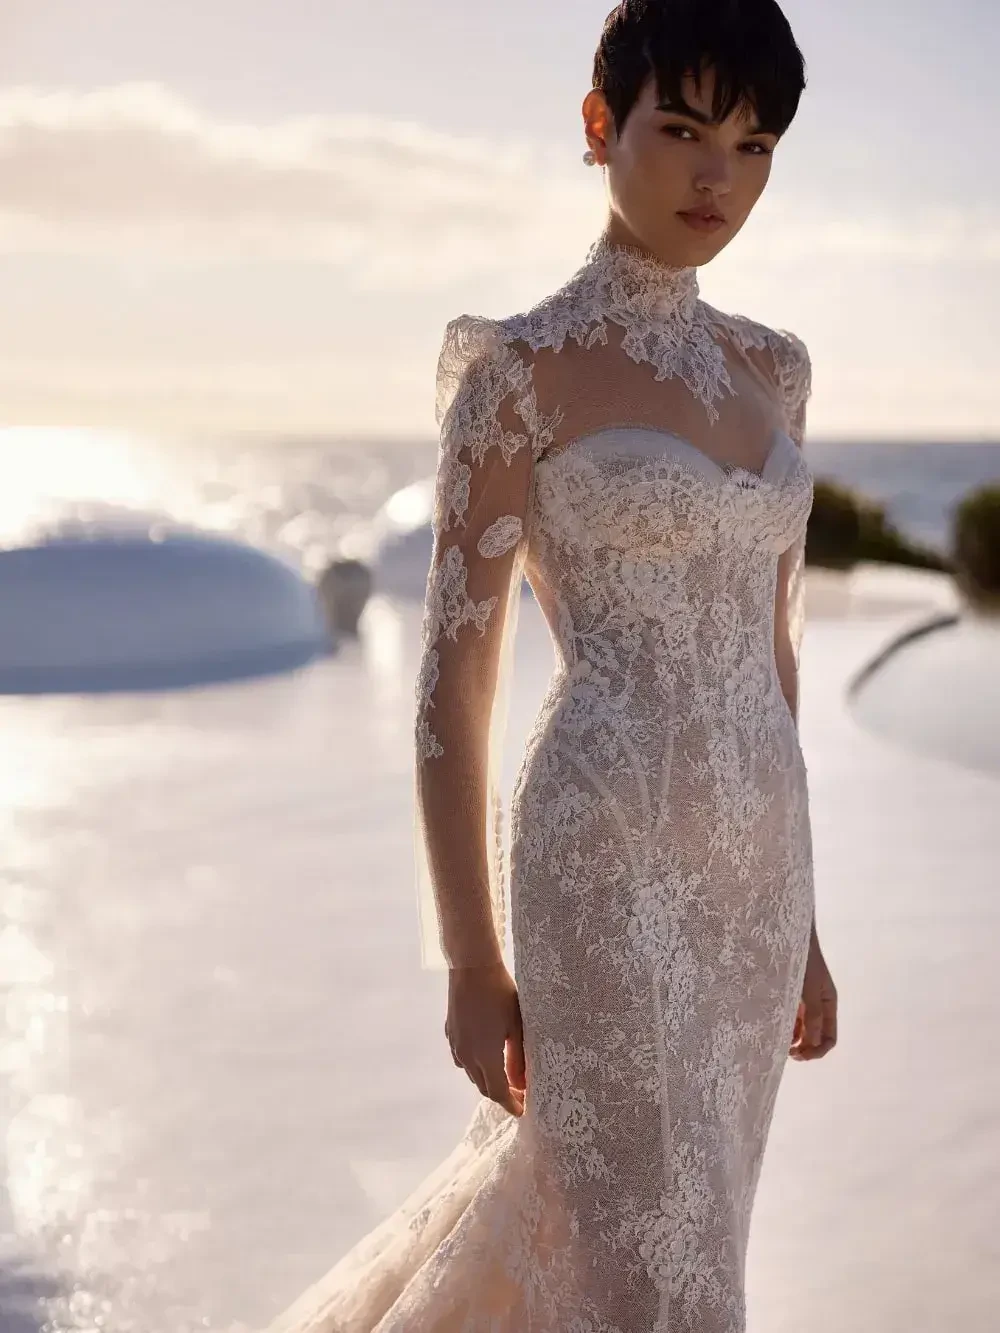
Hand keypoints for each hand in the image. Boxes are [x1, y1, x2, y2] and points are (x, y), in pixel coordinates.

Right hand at [446, 960, 525, 1116]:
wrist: (472, 968)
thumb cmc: (500, 994)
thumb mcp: (516, 1027)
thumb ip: (518, 1059)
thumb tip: (521, 1084)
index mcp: (485, 1056)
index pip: (498, 1092)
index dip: (510, 1104)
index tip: (522, 1111)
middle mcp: (467, 1056)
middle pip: (483, 1087)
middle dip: (501, 1095)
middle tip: (517, 1095)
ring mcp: (456, 1044)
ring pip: (471, 1074)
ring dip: (487, 1080)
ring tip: (503, 1077)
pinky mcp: (450, 1032)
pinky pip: (462, 1058)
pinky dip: (474, 1065)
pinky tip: (484, 1055)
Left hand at [789, 936, 836, 1060]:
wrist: (789, 931)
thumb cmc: (803, 958)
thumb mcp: (810, 988)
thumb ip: (813, 1015)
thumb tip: (812, 1044)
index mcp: (828, 1003)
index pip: (829, 1038)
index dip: (817, 1051)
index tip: (798, 1055)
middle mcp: (817, 1004)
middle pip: (815, 1035)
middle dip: (803, 1048)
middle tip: (785, 1053)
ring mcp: (802, 998)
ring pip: (800, 1027)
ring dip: (792, 1038)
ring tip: (777, 1042)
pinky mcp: (788, 991)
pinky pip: (789, 1014)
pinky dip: (784, 1024)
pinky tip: (773, 1027)